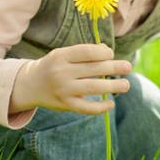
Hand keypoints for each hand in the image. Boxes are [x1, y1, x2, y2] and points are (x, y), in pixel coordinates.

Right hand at [10, 44, 130, 114]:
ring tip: (126, 85)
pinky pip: (86, 108)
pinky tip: (111, 103)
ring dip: (113, 86)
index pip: (87, 52)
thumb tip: (107, 51)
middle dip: (114, 67)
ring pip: (93, 87)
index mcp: (61, 56)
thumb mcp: (64, 54)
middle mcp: (61, 72)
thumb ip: (84, 52)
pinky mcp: (65, 105)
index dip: (103, 52)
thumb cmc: (54, 66)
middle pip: (93, 69)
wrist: (30, 85)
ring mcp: (63, 90)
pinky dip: (100, 107)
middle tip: (128, 67)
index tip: (111, 54)